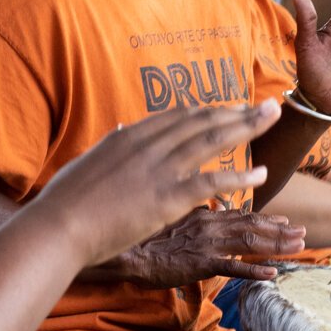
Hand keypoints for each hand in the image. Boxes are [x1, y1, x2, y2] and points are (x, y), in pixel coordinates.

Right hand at [27, 100, 280, 267]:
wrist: (58, 226)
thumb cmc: (65, 202)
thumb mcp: (88, 162)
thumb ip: (110, 145)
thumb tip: (119, 129)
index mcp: (129, 135)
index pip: (178, 115)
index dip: (209, 110)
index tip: (230, 107)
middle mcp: (148, 144)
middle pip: (202, 119)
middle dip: (238, 110)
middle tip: (266, 104)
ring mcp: (159, 169)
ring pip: (212, 139)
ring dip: (247, 127)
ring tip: (272, 119)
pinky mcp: (167, 197)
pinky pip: (212, 180)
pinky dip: (240, 175)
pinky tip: (260, 173)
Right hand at [111, 207, 307, 287]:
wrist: (127, 250)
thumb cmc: (143, 236)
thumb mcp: (171, 217)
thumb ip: (193, 213)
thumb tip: (208, 207)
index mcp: (203, 213)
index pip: (241, 213)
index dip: (266, 217)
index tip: (284, 220)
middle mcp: (210, 224)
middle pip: (253, 224)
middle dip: (280, 229)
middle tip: (302, 232)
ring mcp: (208, 243)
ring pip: (250, 241)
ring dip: (277, 244)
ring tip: (298, 247)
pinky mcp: (202, 263)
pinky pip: (233, 266)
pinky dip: (254, 270)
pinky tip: (272, 274)